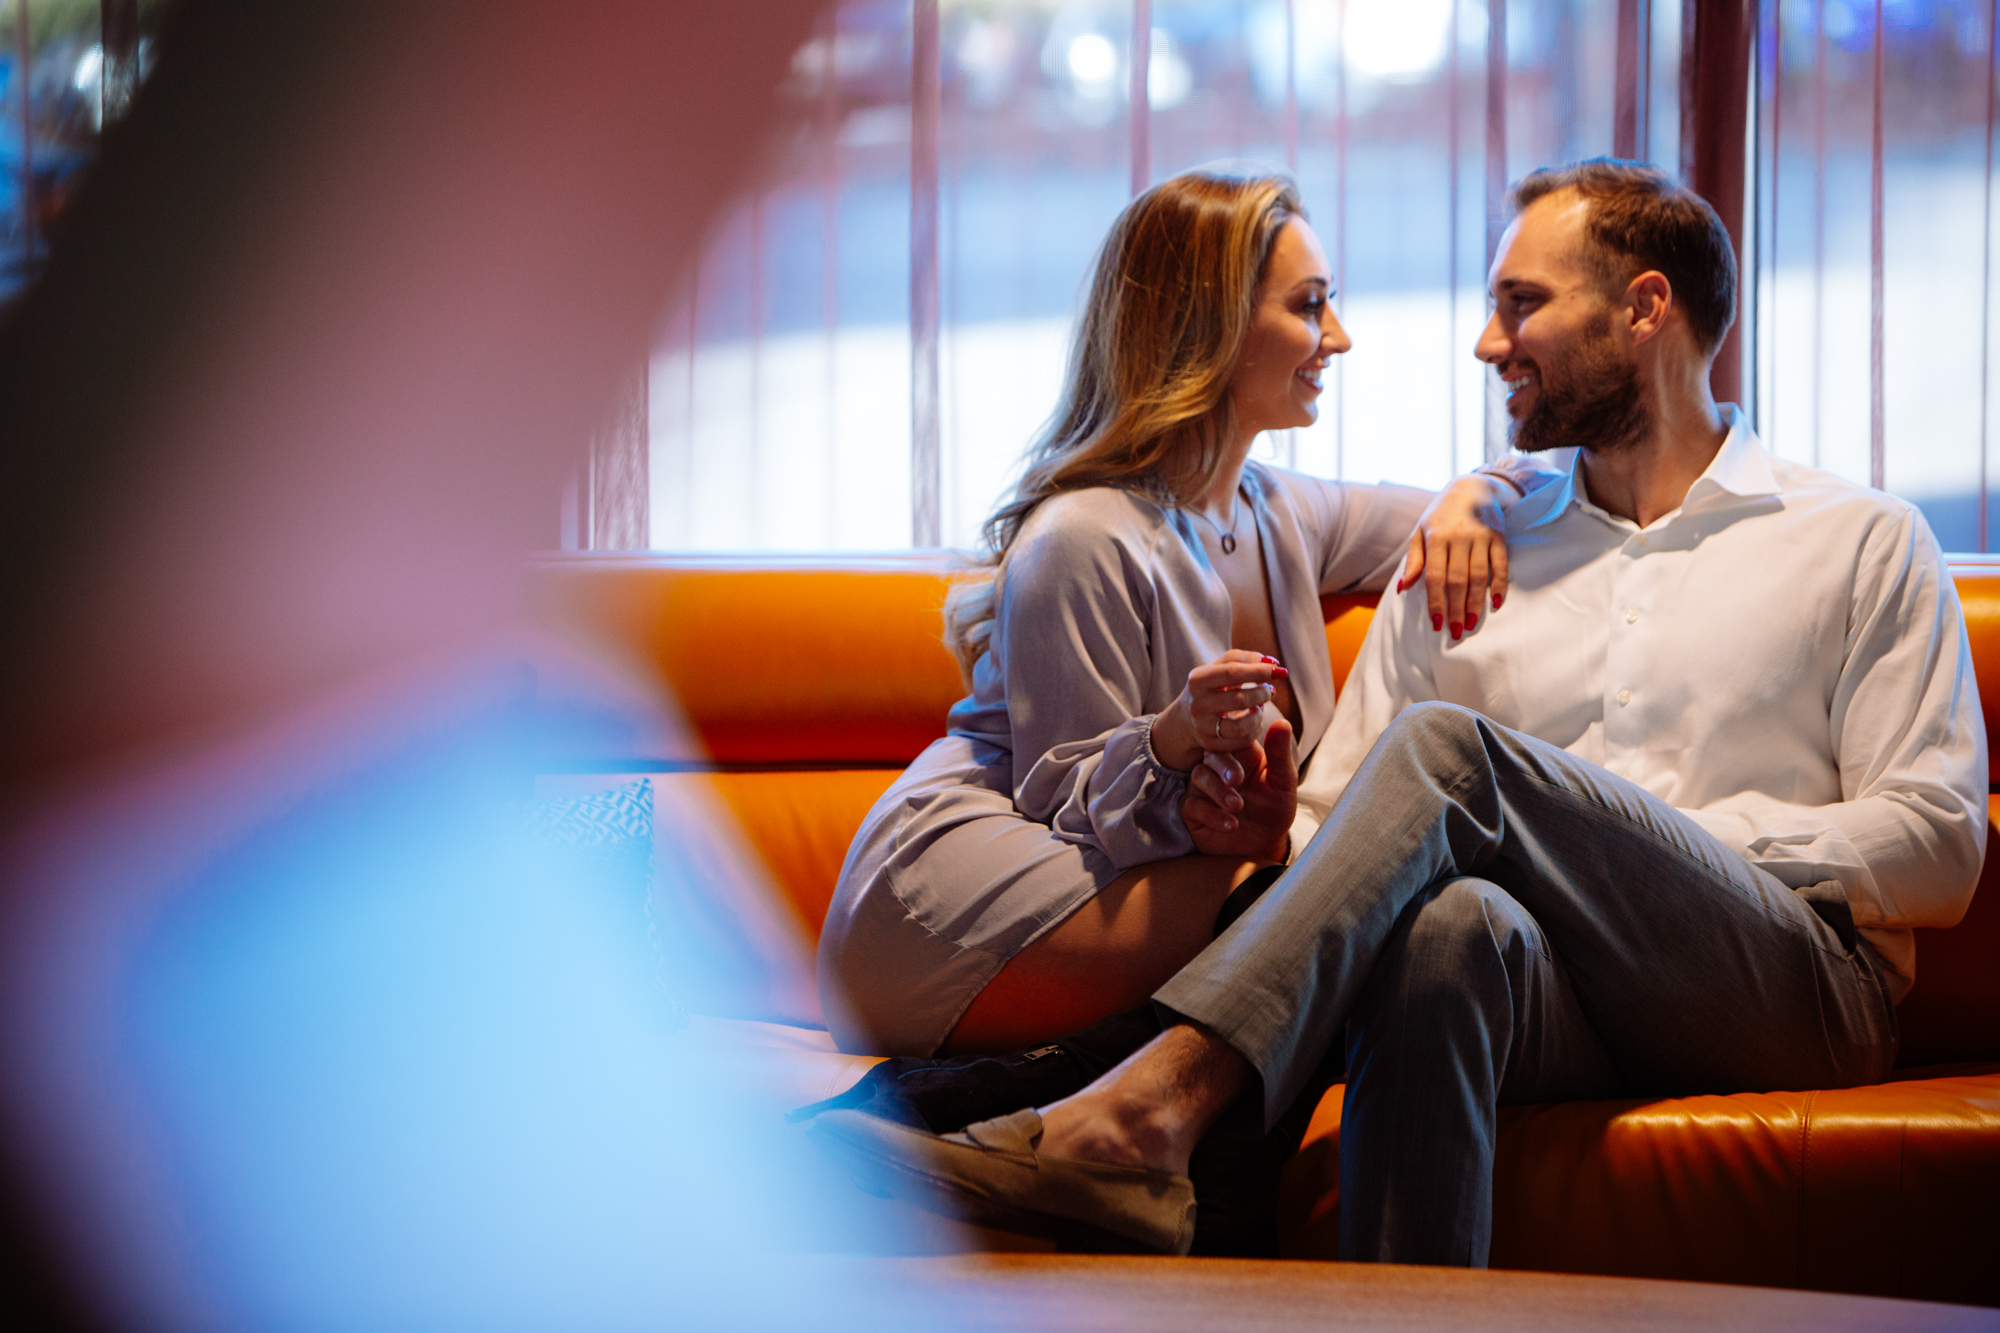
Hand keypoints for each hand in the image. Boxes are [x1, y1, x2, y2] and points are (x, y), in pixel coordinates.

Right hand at [1150, 649, 1287, 770]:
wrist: (1186, 717)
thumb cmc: (1213, 685)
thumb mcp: (1222, 666)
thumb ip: (1247, 659)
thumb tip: (1273, 663)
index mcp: (1197, 679)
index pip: (1232, 673)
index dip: (1258, 671)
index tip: (1278, 671)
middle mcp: (1197, 704)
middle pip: (1239, 699)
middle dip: (1262, 694)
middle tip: (1270, 690)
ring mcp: (1202, 727)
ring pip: (1241, 726)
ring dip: (1259, 715)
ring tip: (1261, 706)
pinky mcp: (1211, 745)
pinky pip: (1242, 741)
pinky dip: (1255, 730)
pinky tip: (1254, 721)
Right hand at [1180, 719, 1296, 862]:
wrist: (1265, 845)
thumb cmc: (1275, 809)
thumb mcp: (1283, 782)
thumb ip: (1280, 754)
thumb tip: (1283, 722)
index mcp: (1240, 755)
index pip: (1230, 738)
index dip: (1234, 743)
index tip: (1248, 753)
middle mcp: (1219, 768)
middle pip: (1211, 755)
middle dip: (1223, 767)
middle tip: (1237, 781)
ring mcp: (1204, 788)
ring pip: (1198, 777)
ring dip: (1217, 792)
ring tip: (1237, 807)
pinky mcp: (1193, 810)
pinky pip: (1192, 805)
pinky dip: (1211, 814)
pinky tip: (1231, 824)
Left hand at [1395, 473, 1512, 640]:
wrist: (1471, 487)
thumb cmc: (1440, 515)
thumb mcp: (1420, 532)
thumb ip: (1414, 561)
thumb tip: (1403, 589)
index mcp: (1436, 537)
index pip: (1435, 577)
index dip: (1436, 602)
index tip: (1437, 623)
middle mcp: (1459, 537)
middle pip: (1457, 580)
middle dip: (1456, 608)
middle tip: (1456, 631)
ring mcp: (1481, 537)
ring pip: (1479, 576)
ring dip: (1476, 603)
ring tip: (1471, 623)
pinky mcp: (1499, 537)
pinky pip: (1501, 565)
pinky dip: (1499, 585)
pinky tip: (1495, 603)